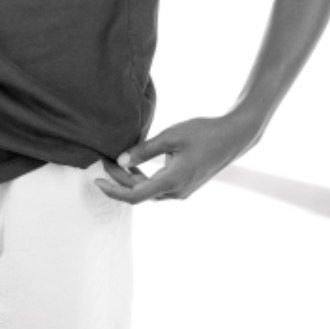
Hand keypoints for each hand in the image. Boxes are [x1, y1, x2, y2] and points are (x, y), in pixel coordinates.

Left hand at [95, 112, 259, 205]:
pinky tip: (137, 163)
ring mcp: (182, 191)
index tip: (97, 180)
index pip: (134, 195)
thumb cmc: (203, 133)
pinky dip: (144, 178)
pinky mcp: (186, 186)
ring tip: (117, 160)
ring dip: (131, 179)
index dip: (113, 190)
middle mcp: (176, 192)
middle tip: (105, 159)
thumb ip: (145, 150)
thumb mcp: (170, 137)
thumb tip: (121, 160)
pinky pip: (159, 187)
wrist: (232, 137)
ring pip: (149, 191)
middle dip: (119, 179)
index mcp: (171, 182)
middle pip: (139, 193)